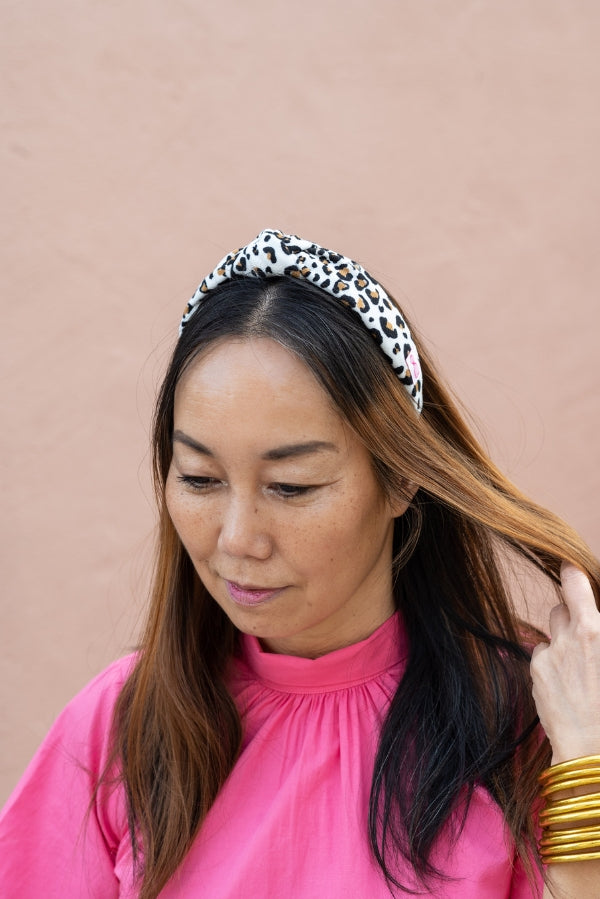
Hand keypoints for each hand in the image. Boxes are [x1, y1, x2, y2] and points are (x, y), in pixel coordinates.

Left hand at [530, 563, 599, 763]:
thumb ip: (596, 632)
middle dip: (571, 614)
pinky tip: (567, 684)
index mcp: (595, 631)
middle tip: (583, 633)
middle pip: (561, 607)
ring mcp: (551, 653)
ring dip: (561, 640)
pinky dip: (552, 662)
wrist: (595, 749)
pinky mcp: (537, 670)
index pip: (575, 583)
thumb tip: (590, 623)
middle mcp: (571, 636)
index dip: (571, 573)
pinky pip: (543, 654)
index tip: (568, 566)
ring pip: (551, 632)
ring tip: (579, 667)